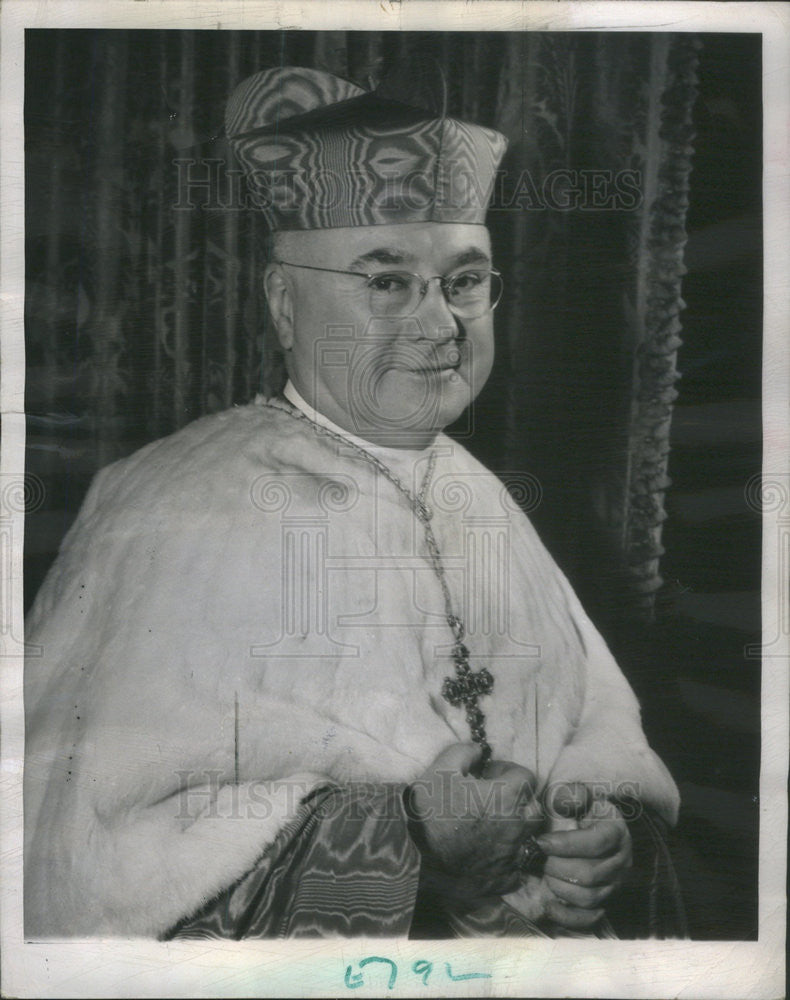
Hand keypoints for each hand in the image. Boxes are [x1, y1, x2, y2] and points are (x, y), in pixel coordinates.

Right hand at [408, 743, 542, 900]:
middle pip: (534, 809)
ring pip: (529, 839)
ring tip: (492, 829)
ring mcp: (511, 857)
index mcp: (506, 797)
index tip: (490, 776)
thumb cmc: (427, 808)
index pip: (527, 777)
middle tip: (493, 802)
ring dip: (516, 831)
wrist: (410, 855)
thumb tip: (480, 750)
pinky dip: (508, 861)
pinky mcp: (502, 881)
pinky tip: (489, 855)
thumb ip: (466, 752)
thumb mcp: (442, 768)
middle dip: (518, 801)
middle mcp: (516, 827)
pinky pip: (518, 868)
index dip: (508, 772)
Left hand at [536, 795, 631, 929]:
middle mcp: (621, 861)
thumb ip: (569, 796)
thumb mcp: (574, 797)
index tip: (542, 842)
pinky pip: (589, 919)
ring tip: (544, 873)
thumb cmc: (576, 813)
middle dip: (558, 867)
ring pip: (589, 897)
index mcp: (616, 832)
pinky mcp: (604, 903)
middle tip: (539, 859)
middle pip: (591, 874)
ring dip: (560, 887)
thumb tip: (564, 801)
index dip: (567, 844)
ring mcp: (614, 885)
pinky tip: (549, 905)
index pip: (597, 843)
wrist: (586, 830)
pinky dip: (568, 916)